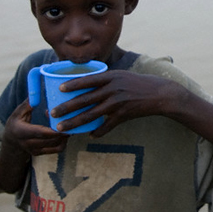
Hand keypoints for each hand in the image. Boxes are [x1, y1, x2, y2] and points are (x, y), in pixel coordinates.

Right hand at [3, 99, 68, 156]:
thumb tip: (35, 93)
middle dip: (63, 131)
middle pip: (50, 140)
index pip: (40, 132)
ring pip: (56, 145)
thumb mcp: (18, 113)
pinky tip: (63, 132)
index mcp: (21, 131)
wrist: (11, 141)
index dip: (53, 129)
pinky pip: (57, 149)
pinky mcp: (40, 153)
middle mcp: (27, 143)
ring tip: (68, 124)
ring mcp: (34, 150)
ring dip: (64, 135)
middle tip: (72, 120)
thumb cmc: (16, 123)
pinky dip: (64, 141)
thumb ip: (27, 105)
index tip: (64, 122)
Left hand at [50, 70, 183, 137]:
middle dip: (66, 107)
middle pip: (85, 99)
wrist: (160, 94)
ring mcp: (118, 102)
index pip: (88, 80)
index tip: (59, 89)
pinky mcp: (124, 114)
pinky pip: (107, 125)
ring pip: (91, 115)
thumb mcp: (122, 76)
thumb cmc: (139, 84)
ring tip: (62, 127)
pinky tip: (91, 135)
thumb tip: (89, 85)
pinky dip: (99, 131)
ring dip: (75, 122)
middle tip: (52, 113)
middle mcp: (113, 89)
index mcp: (112, 77)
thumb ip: (106, 80)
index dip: (73, 85)